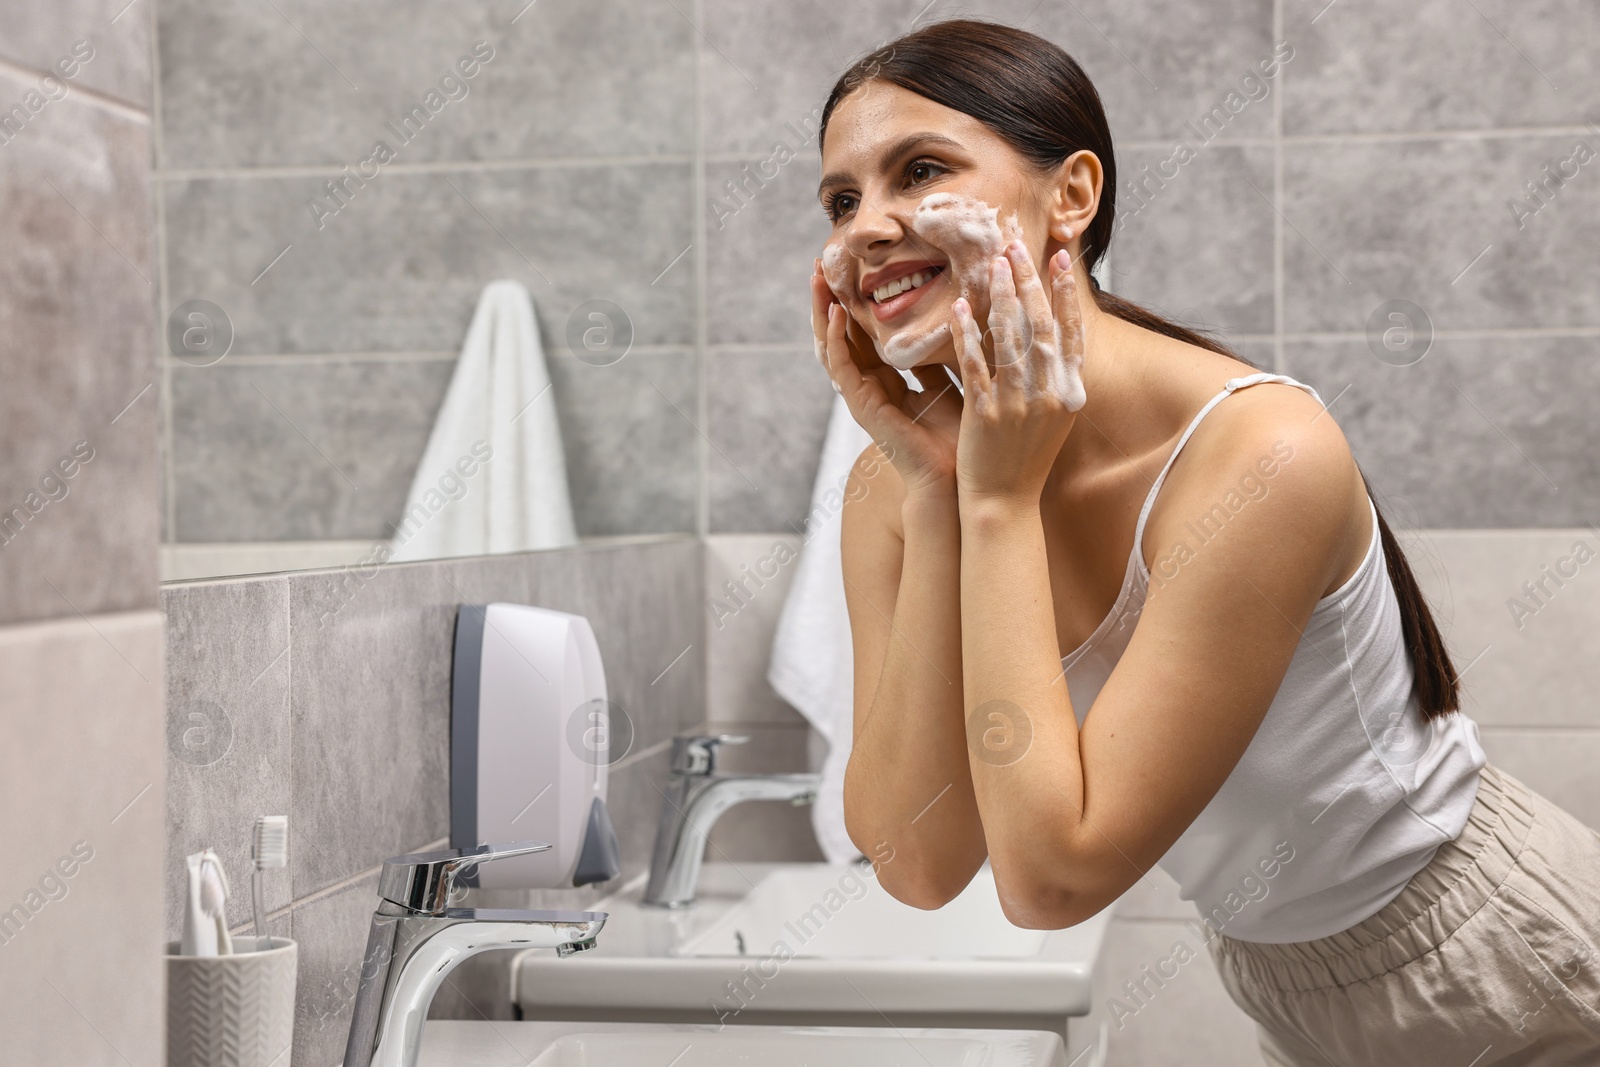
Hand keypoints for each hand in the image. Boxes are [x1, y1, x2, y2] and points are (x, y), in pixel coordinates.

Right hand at [811, 257, 964, 496]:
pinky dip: (834, 338)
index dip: (855, 303)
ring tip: (817, 277)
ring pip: (831, 345)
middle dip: (831, 298)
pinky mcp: (861, 406)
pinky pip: (840, 366)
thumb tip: (959, 316)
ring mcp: (862, 396)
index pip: (864, 334)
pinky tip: (835, 312)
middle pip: (841, 335)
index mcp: (891, 381)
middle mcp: (871, 386)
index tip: (851, 268)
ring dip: (822, 310)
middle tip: (822, 261)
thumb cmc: (960, 438)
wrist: (957, 478)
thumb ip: (946, 354)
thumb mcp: (954, 383)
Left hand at [951, 240, 1086, 503]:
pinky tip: (958, 308)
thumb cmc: (1027, 459)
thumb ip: (1056, 378)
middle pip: (1042, 326)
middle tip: (1015, 245)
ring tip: (991, 263)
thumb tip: (1055, 335)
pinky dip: (967, 334)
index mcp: (1070, 393)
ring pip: (1011, 339)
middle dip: (1030, 281)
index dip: (1067, 293)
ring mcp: (1018, 404)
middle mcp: (1049, 395)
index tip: (1060, 257)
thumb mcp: (1055, 417)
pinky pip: (975, 365)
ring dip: (1001, 296)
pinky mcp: (985, 414)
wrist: (1004, 504)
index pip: (1073, 332)